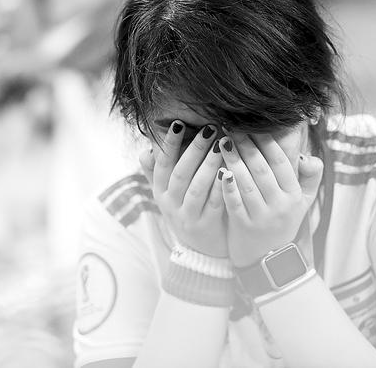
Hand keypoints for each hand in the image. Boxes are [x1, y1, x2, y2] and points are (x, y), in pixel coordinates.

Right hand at [139, 121, 227, 256]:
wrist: (201, 252)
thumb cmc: (187, 212)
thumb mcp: (168, 195)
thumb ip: (157, 173)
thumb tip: (146, 149)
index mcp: (160, 192)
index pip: (162, 164)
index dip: (168, 144)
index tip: (178, 123)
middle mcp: (170, 204)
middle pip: (180, 173)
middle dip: (194, 149)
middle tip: (209, 129)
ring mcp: (187, 217)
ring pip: (197, 188)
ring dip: (208, 165)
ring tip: (221, 145)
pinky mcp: (206, 226)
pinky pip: (214, 203)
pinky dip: (221, 187)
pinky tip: (229, 171)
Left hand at [219, 132, 322, 266]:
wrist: (268, 260)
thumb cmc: (282, 223)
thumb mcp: (303, 203)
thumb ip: (310, 177)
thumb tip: (306, 156)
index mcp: (294, 195)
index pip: (281, 162)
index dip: (267, 142)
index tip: (253, 125)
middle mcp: (280, 205)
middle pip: (262, 169)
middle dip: (247, 146)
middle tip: (232, 128)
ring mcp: (262, 217)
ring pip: (247, 183)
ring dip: (234, 161)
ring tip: (222, 143)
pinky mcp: (244, 227)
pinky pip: (235, 203)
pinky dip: (228, 187)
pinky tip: (220, 171)